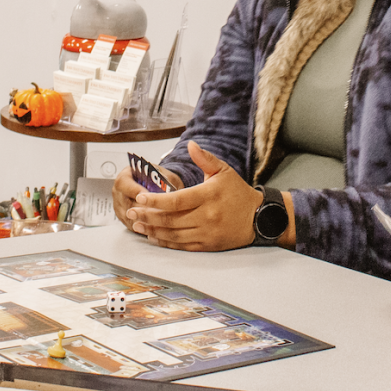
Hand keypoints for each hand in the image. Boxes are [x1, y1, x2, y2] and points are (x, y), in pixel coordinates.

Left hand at [125, 141, 271, 250]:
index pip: (176, 200)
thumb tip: (191, 145)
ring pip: (174, 234)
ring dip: (152, 230)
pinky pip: (182, 245)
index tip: (140, 198)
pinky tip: (154, 237)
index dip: (156, 200)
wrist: (259, 217)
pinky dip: (166, 243)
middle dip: (148, 216)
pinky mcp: (208, 245)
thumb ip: (205, 158)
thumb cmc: (238, 193)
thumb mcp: (224, 171)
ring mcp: (207, 233)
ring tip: (137, 225)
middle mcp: (207, 216)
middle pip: (171, 219)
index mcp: (208, 196)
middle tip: (131, 212)